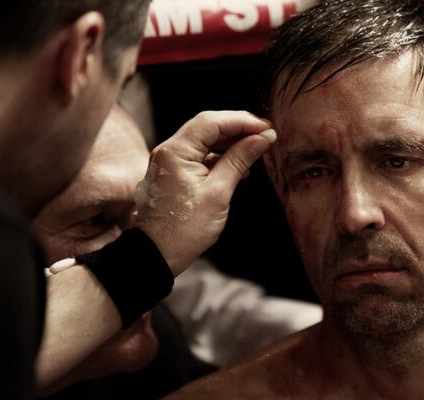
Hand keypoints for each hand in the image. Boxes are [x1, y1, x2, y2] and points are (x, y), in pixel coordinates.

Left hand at [134, 111, 274, 274]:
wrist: (158, 254)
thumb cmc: (184, 229)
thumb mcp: (218, 193)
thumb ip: (239, 160)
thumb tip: (261, 139)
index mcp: (176, 152)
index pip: (212, 122)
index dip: (242, 121)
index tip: (265, 127)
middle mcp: (169, 151)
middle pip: (207, 127)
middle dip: (238, 128)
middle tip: (265, 135)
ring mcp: (170, 162)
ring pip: (204, 141)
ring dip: (230, 143)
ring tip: (256, 150)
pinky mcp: (174, 174)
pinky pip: (199, 156)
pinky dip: (220, 157)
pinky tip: (238, 166)